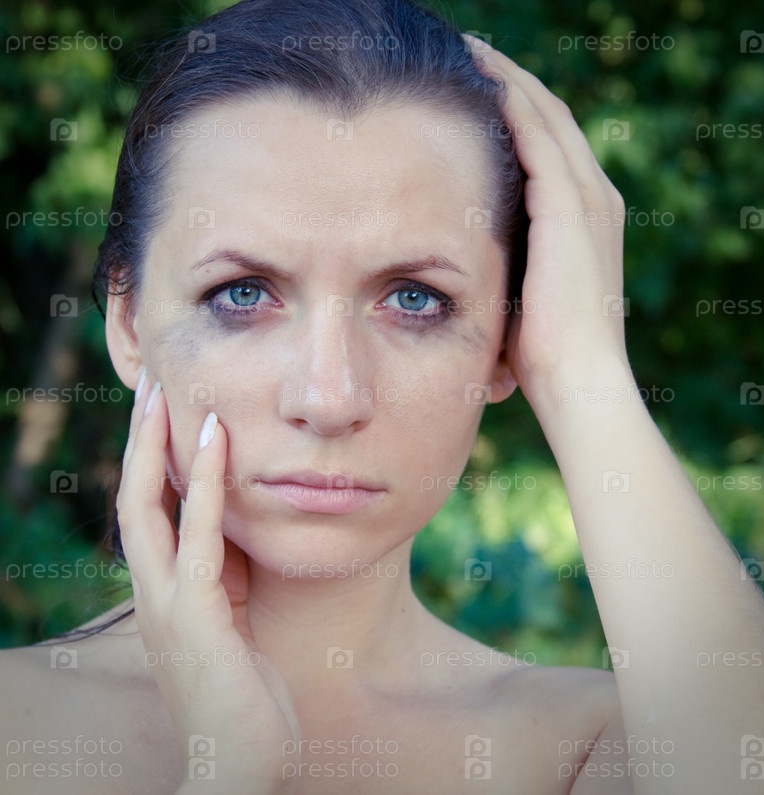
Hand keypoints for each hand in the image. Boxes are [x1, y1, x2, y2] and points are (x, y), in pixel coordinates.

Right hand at [117, 371, 299, 793]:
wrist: (241, 762)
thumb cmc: (242, 690)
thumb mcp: (230, 618)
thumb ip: (223, 573)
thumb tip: (234, 525)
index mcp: (162, 590)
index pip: (147, 511)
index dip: (151, 459)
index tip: (164, 411)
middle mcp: (153, 591)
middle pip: (134, 497)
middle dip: (140, 441)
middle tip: (151, 383)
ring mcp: (167, 603)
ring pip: (150, 508)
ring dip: (160, 447)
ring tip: (170, 394)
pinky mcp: (196, 614)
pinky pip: (200, 536)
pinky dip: (207, 484)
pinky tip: (219, 442)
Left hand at [466, 37, 632, 408]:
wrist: (578, 380)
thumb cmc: (544, 354)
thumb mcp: (524, 296)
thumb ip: (507, 264)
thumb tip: (462, 268)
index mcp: (586, 219)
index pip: (550, 147)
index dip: (517, 112)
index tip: (479, 90)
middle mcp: (594, 198)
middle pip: (550, 118)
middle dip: (513, 81)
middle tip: (473, 53)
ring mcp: (586, 199)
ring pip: (545, 116)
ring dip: (509, 79)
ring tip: (472, 51)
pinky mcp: (569, 207)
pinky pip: (538, 137)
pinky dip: (513, 103)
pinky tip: (483, 80)